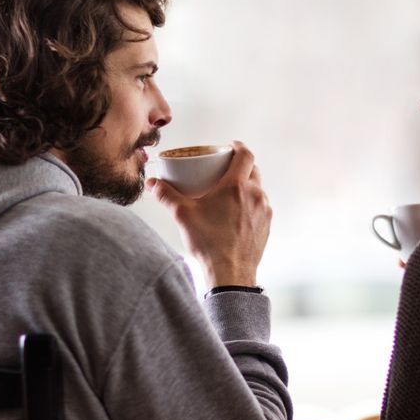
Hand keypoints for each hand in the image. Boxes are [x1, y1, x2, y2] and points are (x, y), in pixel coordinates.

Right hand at [148, 140, 271, 286]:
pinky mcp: (267, 226)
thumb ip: (167, 195)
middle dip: (241, 166)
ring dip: (247, 186)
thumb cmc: (208, 243)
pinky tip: (238, 213)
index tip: (231, 146)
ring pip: (258, 189)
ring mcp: (264, 211)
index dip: (238, 147)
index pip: (245, 155)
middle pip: (253, 171)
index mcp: (236, 187)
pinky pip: (260, 207)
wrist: (230, 274)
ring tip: (230, 192)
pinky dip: (251, 204)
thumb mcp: (183, 215)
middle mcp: (255, 195)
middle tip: (225, 170)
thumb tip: (152, 183)